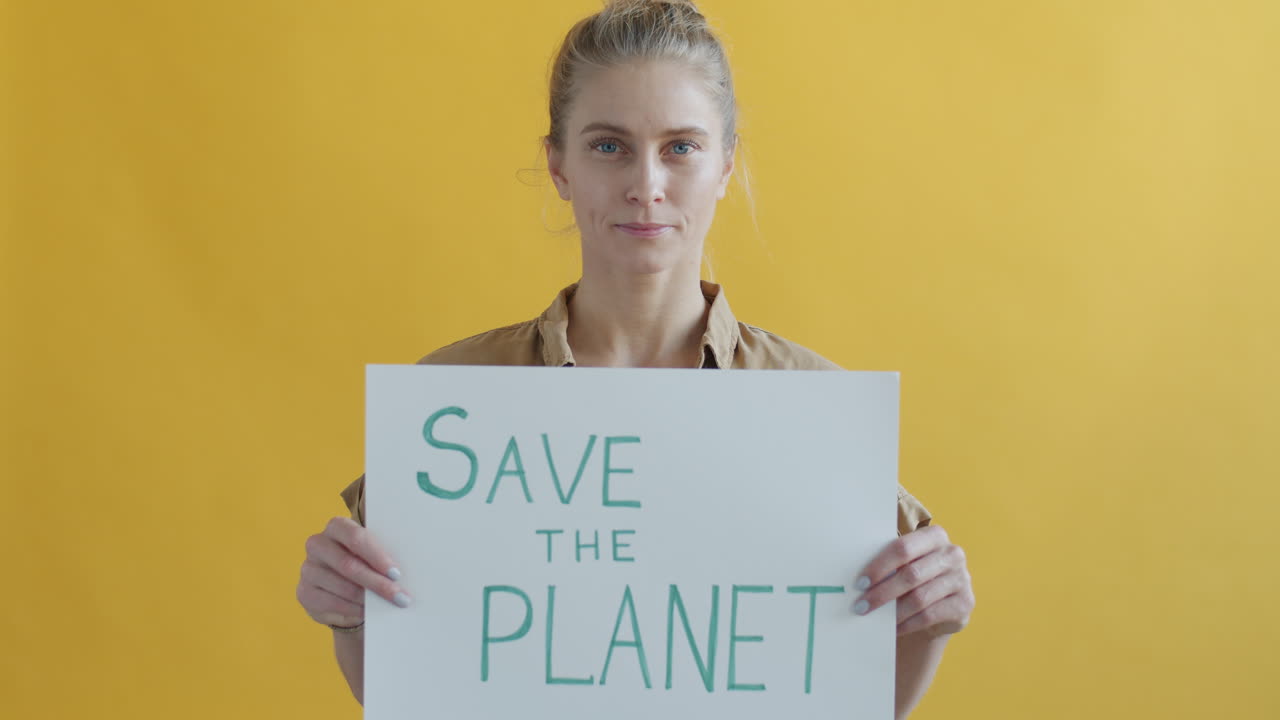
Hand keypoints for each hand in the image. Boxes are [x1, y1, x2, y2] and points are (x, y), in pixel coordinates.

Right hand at [297, 516, 412, 629]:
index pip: (356, 537)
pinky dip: (353, 609)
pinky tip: (368, 612)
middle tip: (400, 597)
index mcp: (337, 527)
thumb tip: (401, 574)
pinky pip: (331, 603)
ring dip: (368, 599)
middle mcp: (317, 544)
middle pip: (349, 565)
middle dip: (377, 583)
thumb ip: (381, 556)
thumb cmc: (364, 563)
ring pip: (342, 586)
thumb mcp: (372, 554)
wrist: (342, 588)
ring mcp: (308, 568)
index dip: (376, 556)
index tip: (396, 574)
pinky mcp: (304, 592)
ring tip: (388, 606)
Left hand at [854, 524, 973, 636]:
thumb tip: (858, 579)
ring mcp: (962, 579)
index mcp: (935, 536)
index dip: (879, 566)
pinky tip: (893, 628)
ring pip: (919, 598)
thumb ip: (889, 562)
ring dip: (892, 611)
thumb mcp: (906, 563)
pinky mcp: (965, 604)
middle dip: (881, 592)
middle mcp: (953, 554)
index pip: (903, 548)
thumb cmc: (916, 576)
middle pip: (910, 575)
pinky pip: (929, 616)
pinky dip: (907, 624)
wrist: (943, 602)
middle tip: (860, 606)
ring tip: (873, 618)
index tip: (860, 583)